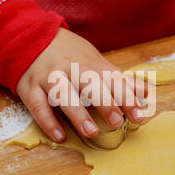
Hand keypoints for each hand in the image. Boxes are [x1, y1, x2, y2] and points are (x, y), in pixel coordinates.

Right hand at [16, 28, 145, 142]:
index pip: (111, 78)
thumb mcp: (95, 62)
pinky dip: (48, 121)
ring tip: (91, 132)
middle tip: (117, 121)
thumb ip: (118, 80)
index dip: (125, 96)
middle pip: (88, 83)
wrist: (30, 38)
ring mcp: (48, 78)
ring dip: (77, 113)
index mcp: (89, 63)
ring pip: (62, 93)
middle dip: (104, 101)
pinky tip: (59, 136)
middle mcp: (69, 68)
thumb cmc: (69, 56)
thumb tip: (145, 92)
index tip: (138, 114)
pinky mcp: (29, 88)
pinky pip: (37, 105)